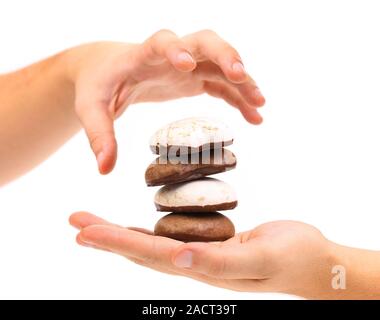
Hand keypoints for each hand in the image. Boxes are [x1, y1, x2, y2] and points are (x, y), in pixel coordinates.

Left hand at [65, 30, 264, 173]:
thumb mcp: (91, 109)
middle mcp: (170, 54)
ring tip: (260, 104)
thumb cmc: (98, 85)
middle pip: (204, 41)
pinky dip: (239, 97)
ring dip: (242, 80)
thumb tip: (104, 170)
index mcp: (142, 55)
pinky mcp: (194, 78)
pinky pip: (222, 84)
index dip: (176, 49)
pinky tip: (254, 116)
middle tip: (240, 76)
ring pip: (221, 62)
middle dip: (224, 55)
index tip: (186, 64)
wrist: (108, 69)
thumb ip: (99, 136)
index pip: (161, 43)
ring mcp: (186, 64)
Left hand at [69, 212, 336, 297]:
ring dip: (119, 233)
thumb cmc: (292, 259)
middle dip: (105, 236)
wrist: (313, 260)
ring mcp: (200, 254)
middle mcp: (194, 264)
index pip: (148, 254)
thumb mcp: (260, 259)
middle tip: (75, 221)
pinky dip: (146, 231)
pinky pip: (170, 236)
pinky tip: (137, 227)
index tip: (83, 230)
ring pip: (150, 244)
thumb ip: (221, 261)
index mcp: (201, 267)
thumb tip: (180, 257)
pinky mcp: (210, 242)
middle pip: (140, 250)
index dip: (115, 242)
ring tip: (93, 223)